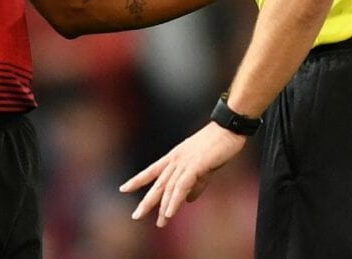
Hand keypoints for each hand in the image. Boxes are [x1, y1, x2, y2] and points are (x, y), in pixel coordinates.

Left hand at [119, 121, 246, 226]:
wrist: (228, 128)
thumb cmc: (218, 145)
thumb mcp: (204, 167)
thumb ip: (196, 184)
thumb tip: (188, 201)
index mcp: (175, 157)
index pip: (151, 170)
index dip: (137, 180)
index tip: (123, 188)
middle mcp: (176, 159)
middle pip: (158, 183)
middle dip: (147, 201)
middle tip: (136, 216)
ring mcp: (184, 162)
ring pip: (169, 187)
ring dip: (164, 207)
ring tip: (160, 223)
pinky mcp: (195, 165)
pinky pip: (181, 186)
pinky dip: (175, 200)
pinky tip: (169, 212)